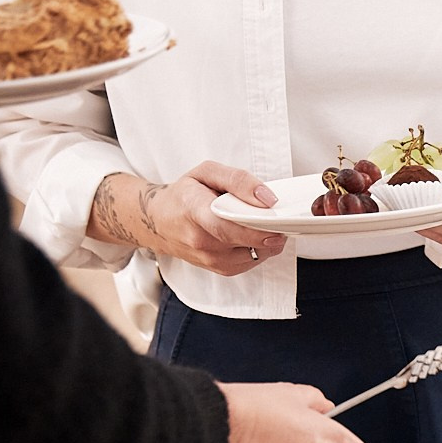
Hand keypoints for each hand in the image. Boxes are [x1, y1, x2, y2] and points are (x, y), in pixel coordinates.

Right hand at [89, 163, 285, 275]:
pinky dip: (260, 249)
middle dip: (271, 231)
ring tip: (265, 223)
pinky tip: (255, 235)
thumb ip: (238, 180)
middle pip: (245, 242)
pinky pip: (252, 262)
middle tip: (283, 218)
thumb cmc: (184, 194)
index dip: (255, 225)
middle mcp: (200, 240)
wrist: (159, 221)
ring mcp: (210, 259)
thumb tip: (268, 198)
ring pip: (254, 254)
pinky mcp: (220, 269)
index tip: (275, 217)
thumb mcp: (206, 173)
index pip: (226, 225)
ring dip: (268, 241)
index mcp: (194, 211)